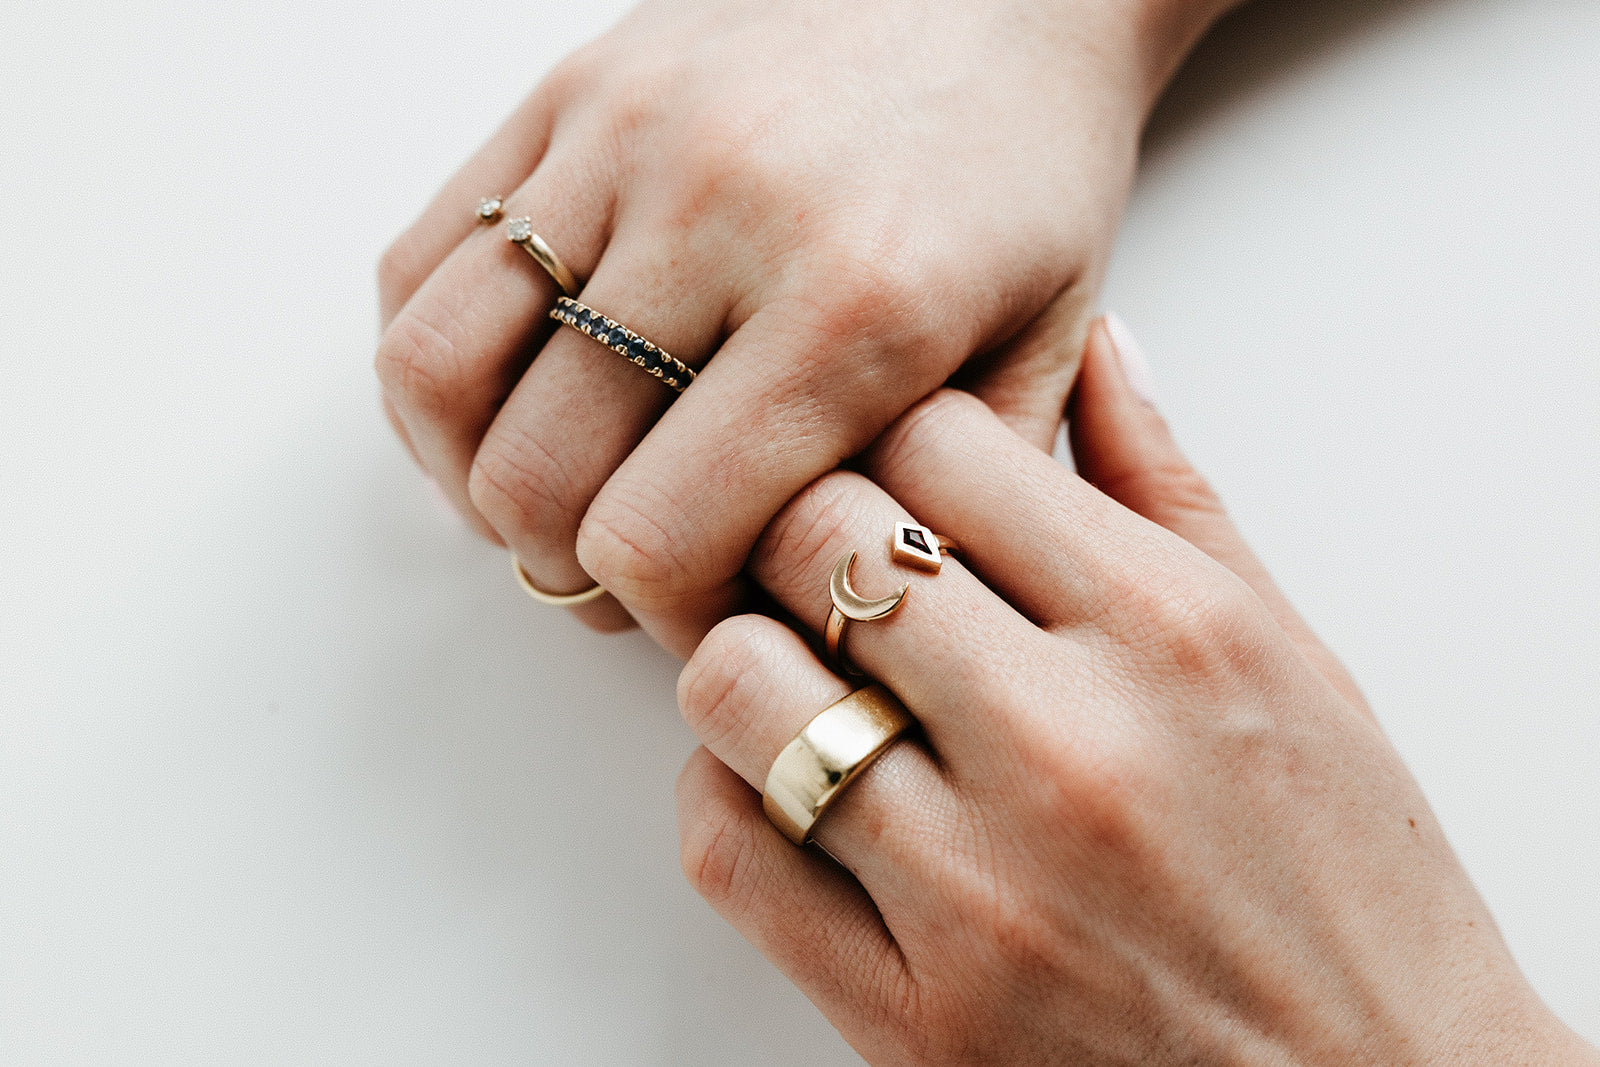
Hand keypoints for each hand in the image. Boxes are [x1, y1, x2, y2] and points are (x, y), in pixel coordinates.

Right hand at [376, 0, 1231, 655]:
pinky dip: (430, 372)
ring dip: (475, 481)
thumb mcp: (1049, 347)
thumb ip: (954, 505)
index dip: (660, 621)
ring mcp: (621, 142)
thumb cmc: (1027, 169)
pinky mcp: (565, 96)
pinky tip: (505, 408)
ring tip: (547, 504)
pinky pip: (418, 262)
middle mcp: (716, 216)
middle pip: (538, 479)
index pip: (659, 540)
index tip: (703, 621)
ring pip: (441, 374)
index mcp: (854, 306)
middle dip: (570, 571)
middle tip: (629, 577)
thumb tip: (837, 625)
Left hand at [673, 320, 1596, 1062]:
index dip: (892, 433)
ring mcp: (976, 890)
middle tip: (825, 557)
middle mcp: (1066, 747)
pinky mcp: (909, 1015)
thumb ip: (1171, 490)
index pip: (936, 437)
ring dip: (745, 655)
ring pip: (736, 681)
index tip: (897, 472)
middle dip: (802, 525)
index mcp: (1170, 633)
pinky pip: (727, 847)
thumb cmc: (1346, 887)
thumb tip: (1095, 346)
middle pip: (815, 535)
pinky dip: (725, 791)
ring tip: (802, 671)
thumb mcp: (1294, 657)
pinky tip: (788, 781)